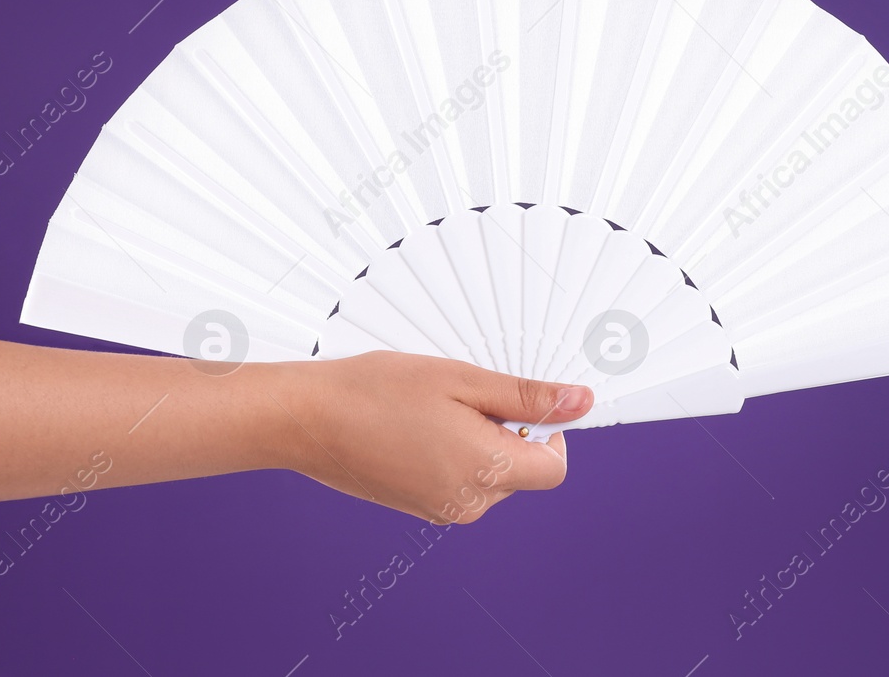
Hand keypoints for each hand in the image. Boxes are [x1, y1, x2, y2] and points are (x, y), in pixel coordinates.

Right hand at [266, 351, 592, 522]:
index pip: (554, 467)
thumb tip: (581, 402)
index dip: (547, 430)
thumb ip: (526, 396)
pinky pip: (456, 482)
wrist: (307, 419)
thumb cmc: (375, 392)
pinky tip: (411, 426)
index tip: (517, 402)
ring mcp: (440, 509)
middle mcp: (468, 502)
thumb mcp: (462, 379)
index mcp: (487, 470)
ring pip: (488, 476)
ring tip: (428, 410)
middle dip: (505, 432)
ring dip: (475, 442)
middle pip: (520, 471)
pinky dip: (448, 454)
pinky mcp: (417, 507)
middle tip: (459, 396)